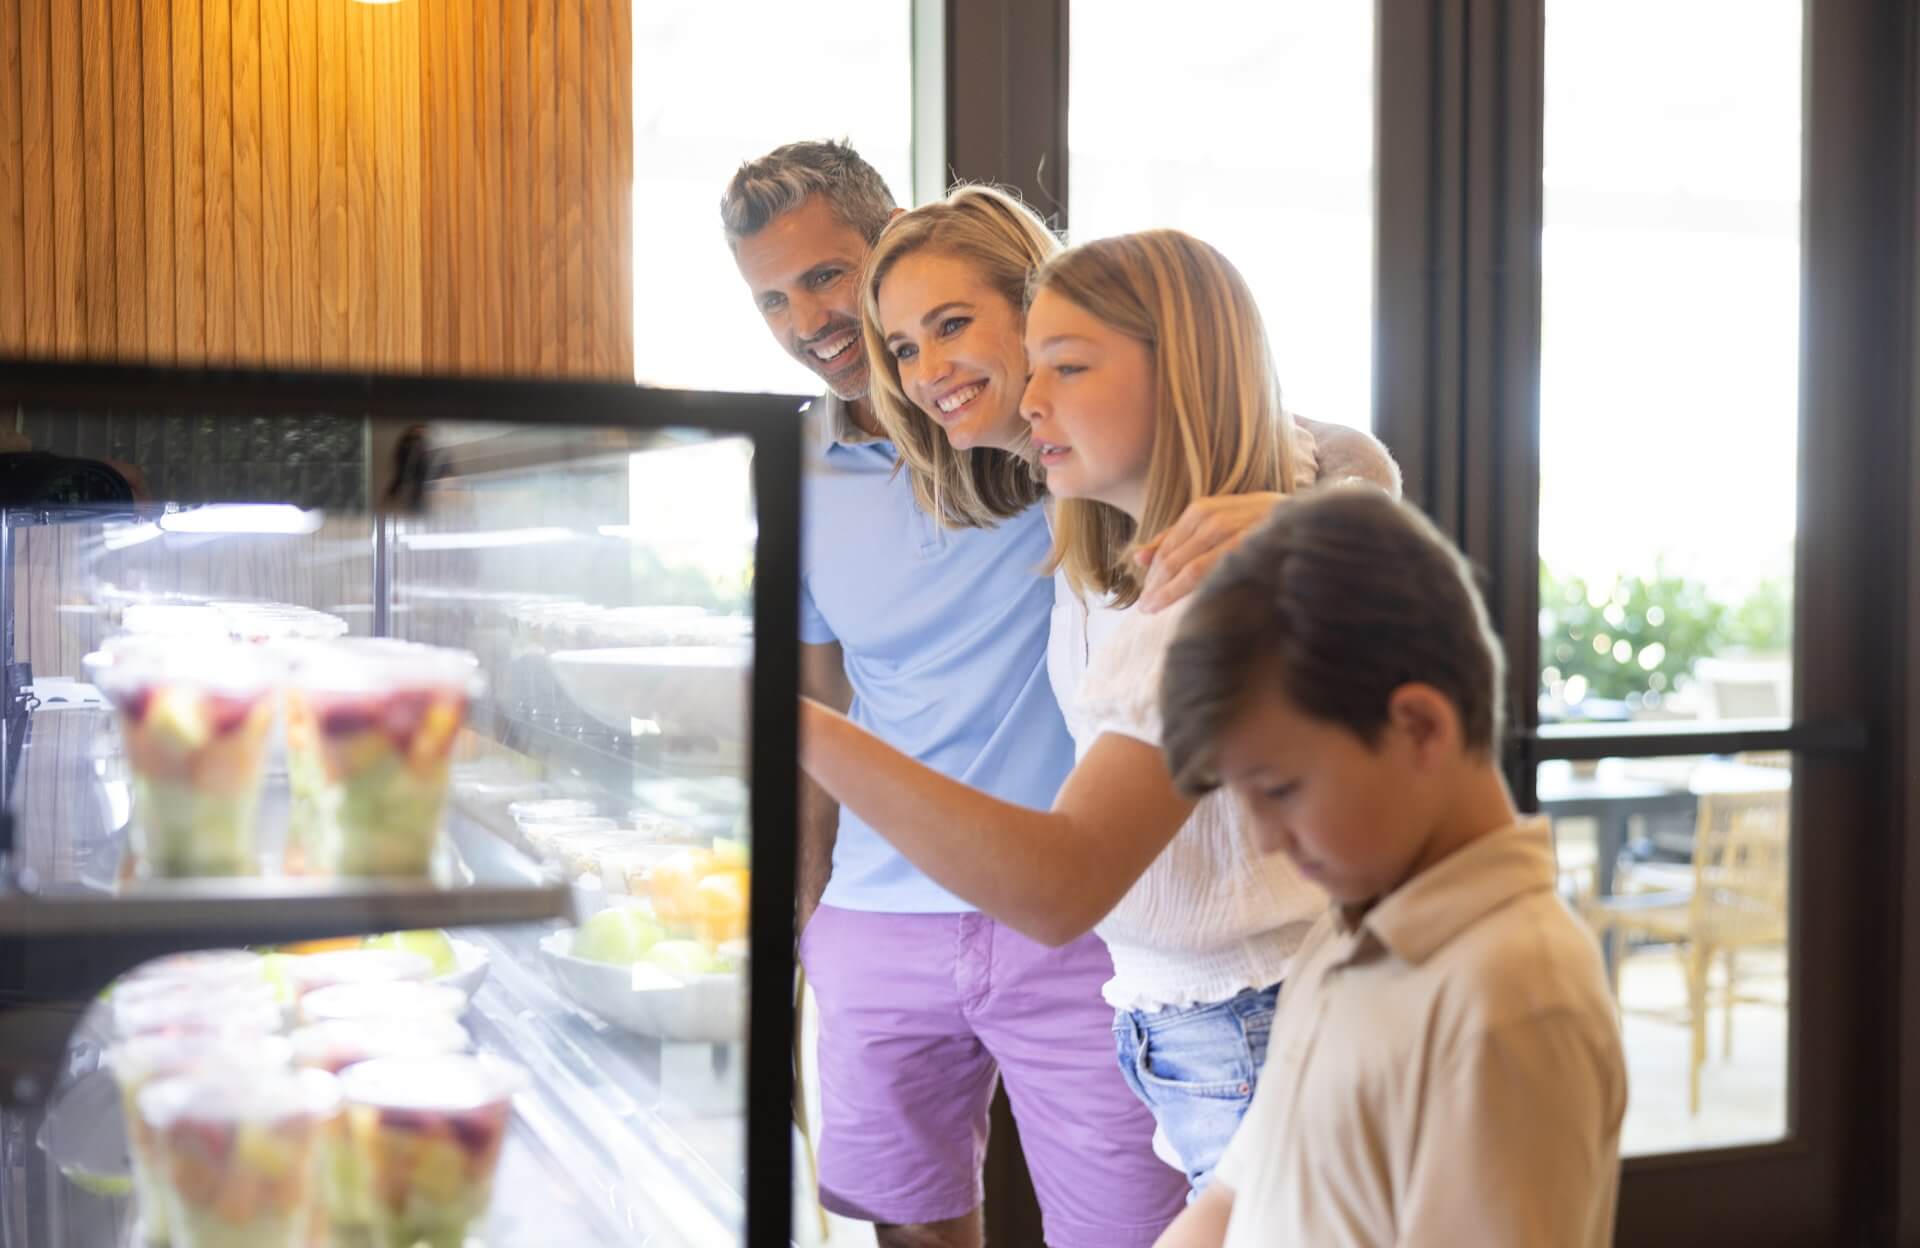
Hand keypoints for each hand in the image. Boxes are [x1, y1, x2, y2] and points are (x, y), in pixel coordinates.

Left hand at [1136, 492, 1286, 612]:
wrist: (1314, 525)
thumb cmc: (1261, 528)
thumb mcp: (1221, 522)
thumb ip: (1179, 537)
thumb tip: (1138, 557)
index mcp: (1209, 508)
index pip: (1169, 542)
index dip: (1153, 571)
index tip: (1145, 597)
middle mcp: (1220, 518)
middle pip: (1175, 556)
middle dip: (1156, 585)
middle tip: (1145, 608)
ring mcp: (1237, 533)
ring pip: (1190, 567)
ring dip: (1167, 591)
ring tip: (1154, 609)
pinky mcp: (1252, 550)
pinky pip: (1213, 573)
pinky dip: (1193, 591)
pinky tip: (1184, 607)